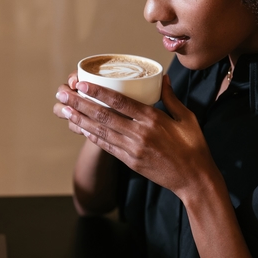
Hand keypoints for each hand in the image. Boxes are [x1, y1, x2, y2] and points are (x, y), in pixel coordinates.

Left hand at [54, 75, 220, 200]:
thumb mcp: (186, 118)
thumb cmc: (193, 146)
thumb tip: (163, 78)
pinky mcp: (130, 161)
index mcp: (153, 119)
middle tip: (63, 95)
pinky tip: (81, 128)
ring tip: (65, 110)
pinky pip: (107, 146)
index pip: (120, 102)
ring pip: (101, 131)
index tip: (83, 84)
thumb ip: (170, 98)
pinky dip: (93, 137)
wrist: (194, 179)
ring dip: (80, 120)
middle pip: (104, 116)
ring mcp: (133, 149)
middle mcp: (139, 133)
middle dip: (81, 104)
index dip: (99, 92)